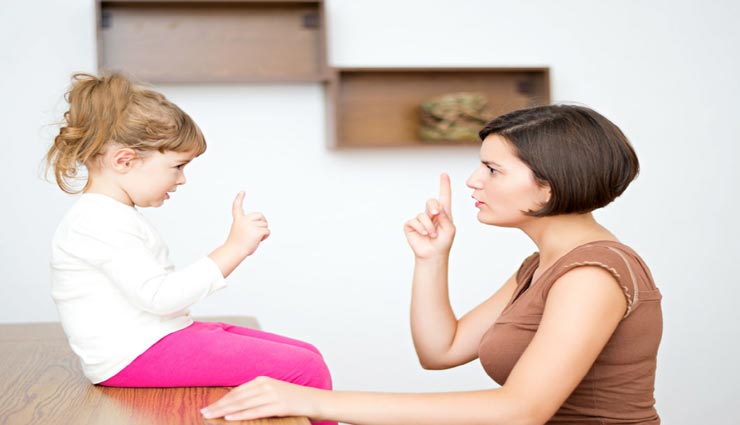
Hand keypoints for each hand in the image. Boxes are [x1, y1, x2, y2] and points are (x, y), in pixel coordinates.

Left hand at [201, 376, 319, 420]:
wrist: (316, 400)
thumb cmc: (295, 399)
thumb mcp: (274, 392)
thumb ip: (257, 395)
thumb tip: (238, 404)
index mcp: (262, 380)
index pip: (236, 391)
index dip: (221, 400)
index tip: (208, 407)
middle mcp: (265, 385)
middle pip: (236, 397)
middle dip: (218, 405)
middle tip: (203, 412)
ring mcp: (272, 395)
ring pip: (242, 404)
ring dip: (224, 411)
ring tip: (210, 416)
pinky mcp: (279, 405)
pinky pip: (256, 411)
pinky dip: (241, 415)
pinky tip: (229, 418)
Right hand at [225, 192, 269, 256]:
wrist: (234, 251)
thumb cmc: (236, 245)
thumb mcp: (240, 232)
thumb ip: (248, 227)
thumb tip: (261, 229)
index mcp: (238, 220)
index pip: (237, 207)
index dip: (239, 199)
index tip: (242, 192)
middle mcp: (244, 220)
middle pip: (260, 215)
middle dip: (263, 221)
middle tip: (259, 230)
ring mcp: (251, 225)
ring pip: (265, 225)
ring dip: (262, 232)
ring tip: (254, 239)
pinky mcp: (257, 231)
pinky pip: (267, 231)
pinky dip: (265, 236)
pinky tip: (259, 240)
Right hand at [404, 173, 455, 259]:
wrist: (433, 255)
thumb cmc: (443, 242)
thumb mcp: (449, 229)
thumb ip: (445, 217)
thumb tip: (436, 208)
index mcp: (443, 213)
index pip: (444, 197)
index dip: (444, 185)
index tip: (444, 175)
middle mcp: (431, 214)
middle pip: (431, 201)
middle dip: (433, 206)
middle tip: (436, 213)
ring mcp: (420, 219)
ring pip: (423, 215)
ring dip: (429, 226)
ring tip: (432, 234)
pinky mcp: (411, 225)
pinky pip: (415, 221)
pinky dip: (421, 228)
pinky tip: (424, 234)